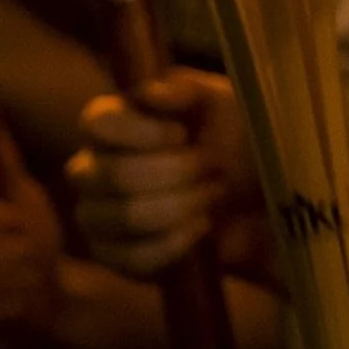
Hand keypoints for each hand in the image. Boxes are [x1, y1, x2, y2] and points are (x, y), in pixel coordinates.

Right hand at [0, 135, 62, 339]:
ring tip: (30, 274)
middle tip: (31, 252)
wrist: (44, 289)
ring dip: (14, 277)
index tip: (20, 222)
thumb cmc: (32, 236)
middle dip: (10, 251)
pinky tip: (21, 298)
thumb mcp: (26, 197)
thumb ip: (6, 166)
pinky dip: (7, 303)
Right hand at [67, 70, 267, 280]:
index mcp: (112, 124)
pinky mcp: (113, 257)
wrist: (255, 191)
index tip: (183, 135)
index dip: (140, 132)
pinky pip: (132, 258)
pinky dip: (176, 243)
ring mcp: (96, 216)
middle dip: (175, 172)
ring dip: (181, 206)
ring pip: (124, 217)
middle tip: (212, 167)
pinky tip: (202, 226)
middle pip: (112, 175)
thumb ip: (186, 89)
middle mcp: (93, 169)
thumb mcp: (221, 101)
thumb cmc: (232, 136)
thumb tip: (151, 94)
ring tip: (213, 194)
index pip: (95, 123)